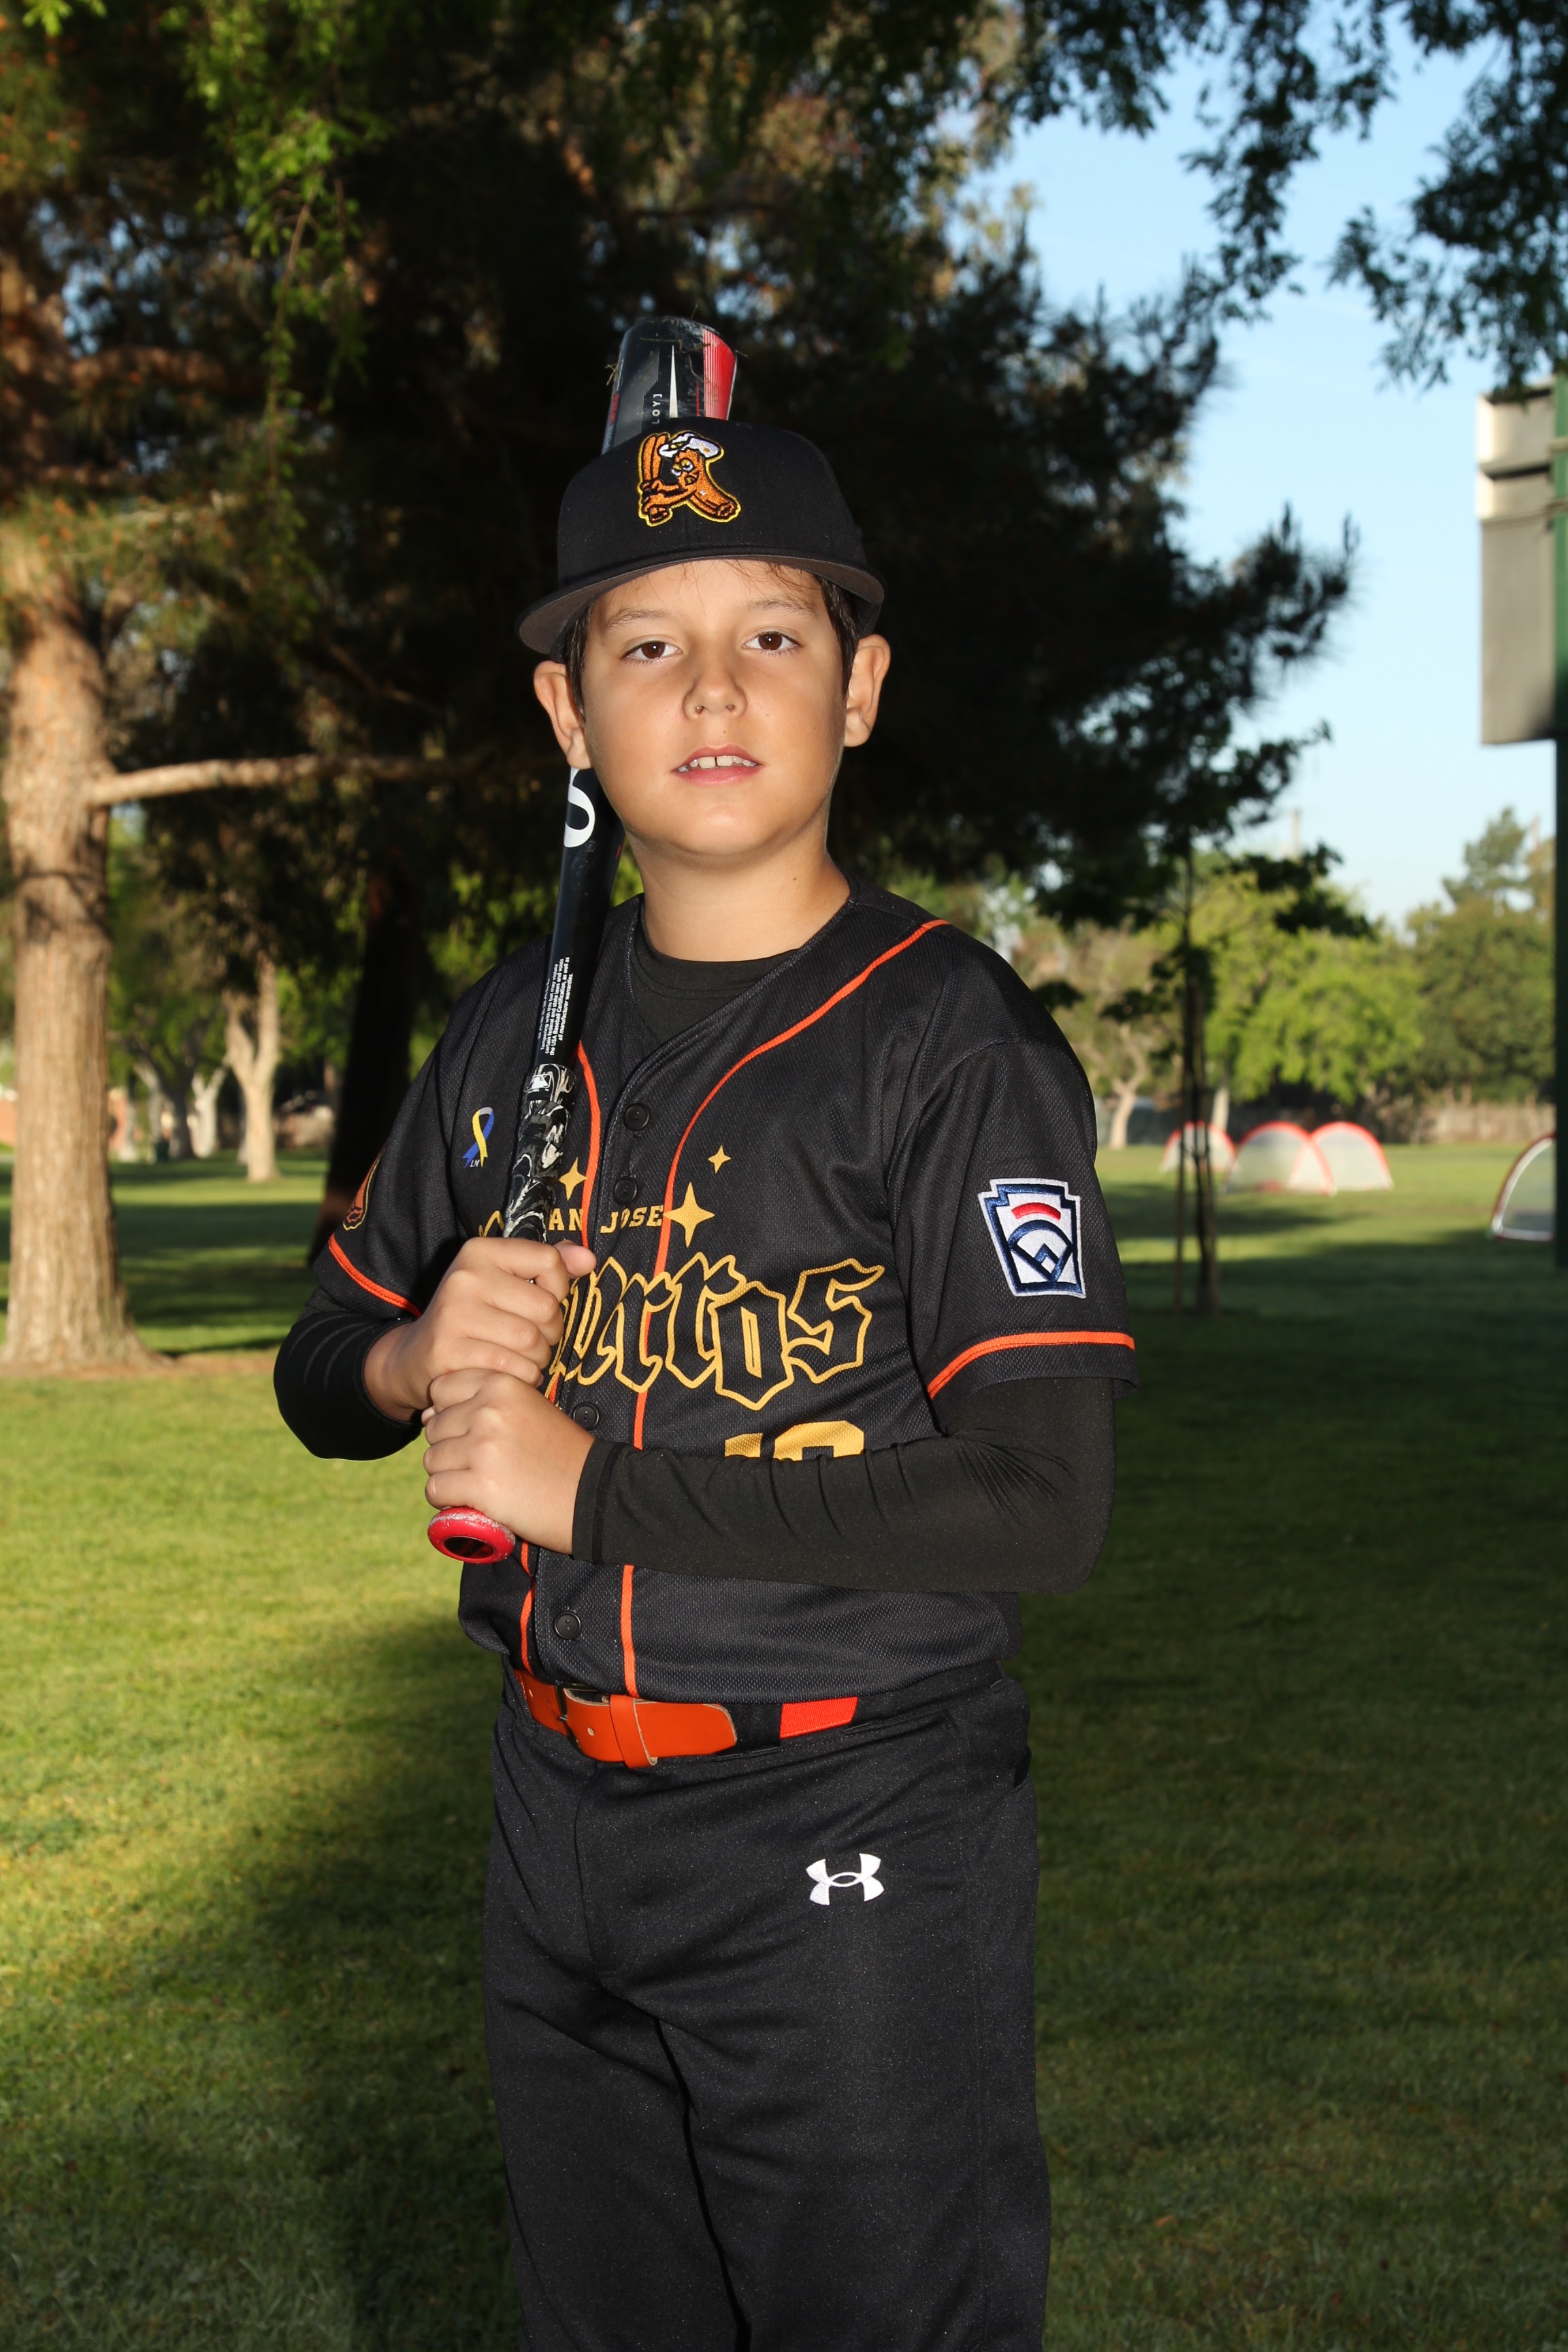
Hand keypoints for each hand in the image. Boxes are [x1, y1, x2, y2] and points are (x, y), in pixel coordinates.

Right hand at [363, 1236, 594, 1419]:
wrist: (415, 1356)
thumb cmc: (472, 1316)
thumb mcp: (503, 1280)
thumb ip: (548, 1265)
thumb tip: (588, 1259)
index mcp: (479, 1251)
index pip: (548, 1260)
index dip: (558, 1288)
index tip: (541, 1301)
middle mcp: (465, 1278)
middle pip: (546, 1308)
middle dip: (551, 1332)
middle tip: (533, 1339)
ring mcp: (454, 1315)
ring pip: (533, 1343)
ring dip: (538, 1359)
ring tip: (522, 1357)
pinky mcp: (450, 1353)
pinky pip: (514, 1370)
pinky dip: (522, 1378)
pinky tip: (509, 1373)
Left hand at [422, 1370, 594, 1553]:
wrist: (596, 1496)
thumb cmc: (562, 1454)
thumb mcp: (531, 1410)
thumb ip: (485, 1403)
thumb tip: (426, 1414)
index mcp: (503, 1384)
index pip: (442, 1387)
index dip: (450, 1412)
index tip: (473, 1431)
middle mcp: (489, 1411)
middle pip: (435, 1427)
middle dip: (450, 1448)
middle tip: (483, 1465)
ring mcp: (483, 1448)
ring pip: (432, 1460)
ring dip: (449, 1475)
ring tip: (481, 1483)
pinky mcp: (481, 1486)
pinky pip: (436, 1489)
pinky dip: (448, 1500)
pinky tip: (473, 1501)